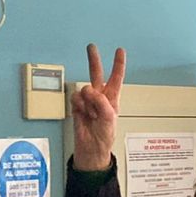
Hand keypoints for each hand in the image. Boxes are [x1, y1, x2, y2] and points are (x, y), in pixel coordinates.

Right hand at [71, 44, 124, 170]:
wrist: (91, 148)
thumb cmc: (104, 136)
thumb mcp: (109, 118)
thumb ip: (101, 102)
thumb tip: (89, 91)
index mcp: (112, 98)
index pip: (116, 77)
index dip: (118, 64)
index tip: (120, 51)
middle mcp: (100, 97)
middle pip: (96, 74)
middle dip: (94, 60)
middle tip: (91, 47)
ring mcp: (88, 101)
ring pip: (84, 89)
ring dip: (88, 102)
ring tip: (91, 114)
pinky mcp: (77, 106)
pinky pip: (75, 97)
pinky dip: (79, 105)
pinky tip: (82, 114)